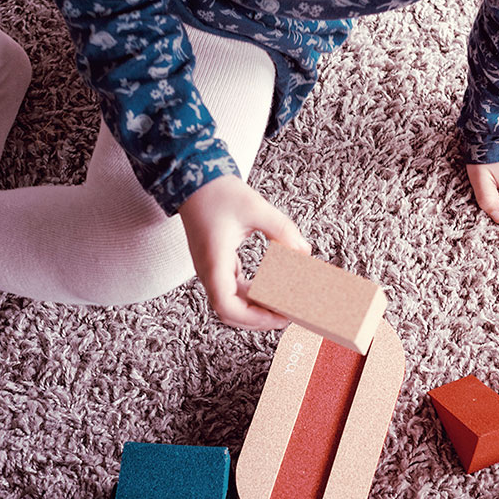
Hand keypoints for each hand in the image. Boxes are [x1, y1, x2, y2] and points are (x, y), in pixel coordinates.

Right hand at [178, 175, 309, 328]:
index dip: (254, 318)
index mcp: (214, 262)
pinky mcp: (217, 263)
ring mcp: (212, 269)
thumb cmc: (218, 192)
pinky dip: (253, 294)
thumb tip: (304, 252)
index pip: (227, 307)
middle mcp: (209, 271)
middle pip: (230, 312)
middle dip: (259, 319)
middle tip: (289, 315)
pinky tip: (273, 290)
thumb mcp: (255, 207)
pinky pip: (234, 289)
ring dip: (257, 308)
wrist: (193, 179)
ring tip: (285, 306)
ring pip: (232, 303)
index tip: (279, 316)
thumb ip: (282, 230)